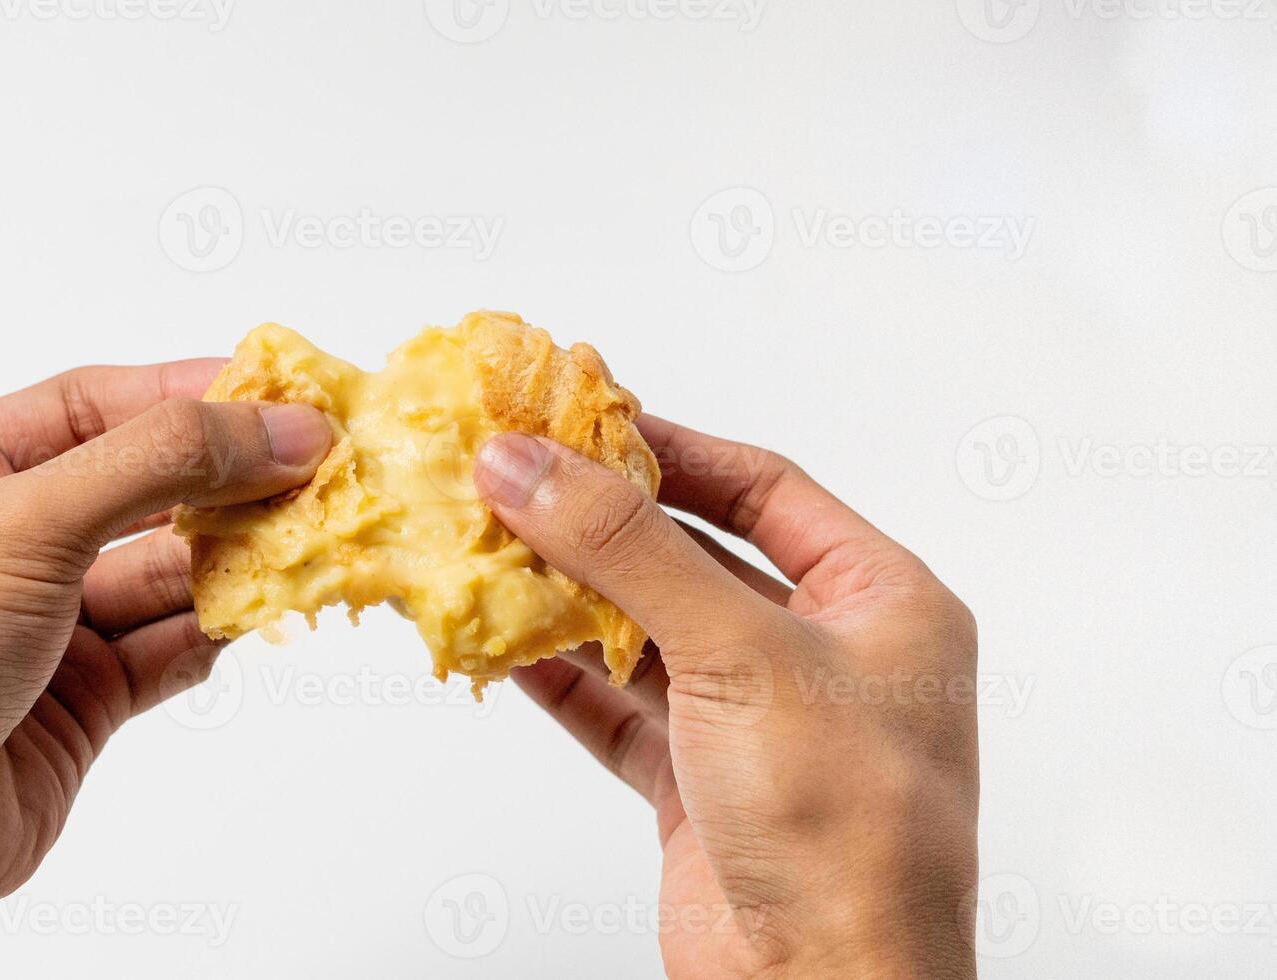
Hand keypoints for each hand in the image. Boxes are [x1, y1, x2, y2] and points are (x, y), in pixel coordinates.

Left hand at [0, 363, 330, 978]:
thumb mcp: (24, 522)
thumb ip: (158, 462)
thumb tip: (276, 428)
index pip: (90, 404)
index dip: (187, 393)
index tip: (280, 390)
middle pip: (139, 486)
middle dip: (223, 480)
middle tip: (317, 466)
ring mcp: (38, 622)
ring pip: (162, 570)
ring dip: (232, 558)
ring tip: (307, 539)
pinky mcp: (77, 698)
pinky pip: (167, 644)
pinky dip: (215, 629)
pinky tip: (260, 612)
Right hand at [475, 417, 978, 978]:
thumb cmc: (845, 824)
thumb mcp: (740, 654)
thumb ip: (627, 549)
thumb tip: (525, 463)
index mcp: (884, 602)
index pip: (765, 489)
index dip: (670, 448)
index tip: (579, 418)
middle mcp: (827, 655)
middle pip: (696, 556)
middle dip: (604, 523)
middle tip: (515, 476)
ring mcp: (761, 724)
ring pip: (649, 633)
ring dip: (571, 597)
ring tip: (490, 549)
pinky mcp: (702, 786)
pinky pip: (620, 709)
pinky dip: (562, 678)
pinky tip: (505, 645)